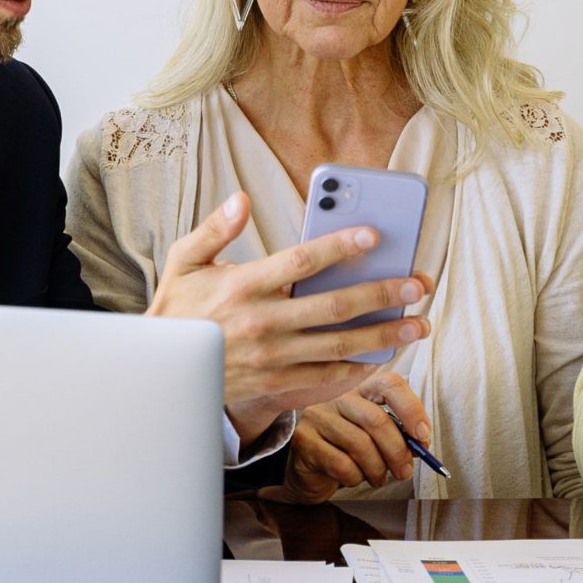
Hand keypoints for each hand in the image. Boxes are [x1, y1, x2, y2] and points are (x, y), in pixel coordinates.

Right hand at [145, 192, 428, 433]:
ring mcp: (272, 358)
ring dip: (384, 335)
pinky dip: (357, 368)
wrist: (164, 374)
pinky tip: (383, 356)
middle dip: (381, 294)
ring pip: (338, 345)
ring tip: (418, 324)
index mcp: (242, 286)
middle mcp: (262, 323)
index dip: (339, 246)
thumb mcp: (183, 263)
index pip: (301, 262)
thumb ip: (213, 229)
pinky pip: (325, 377)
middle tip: (416, 283)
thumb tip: (241, 199)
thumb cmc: (178, 311)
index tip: (373, 234)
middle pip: (333, 307)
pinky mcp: (276, 384)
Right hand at [282, 377, 432, 500]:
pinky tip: (354, 479)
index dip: (412, 409)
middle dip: (398, 451)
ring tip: (378, 478)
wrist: (306, 471)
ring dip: (378, 470)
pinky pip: (342, 464)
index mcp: (360, 388)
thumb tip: (420, 443)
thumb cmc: (345, 450)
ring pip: (361, 445)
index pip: (390, 384)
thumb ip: (398, 433)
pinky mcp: (304, 440)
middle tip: (405, 471)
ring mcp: (317, 416)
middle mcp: (336, 396)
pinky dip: (356, 478)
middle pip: (376, 419)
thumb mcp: (375, 437)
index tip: (422, 436)